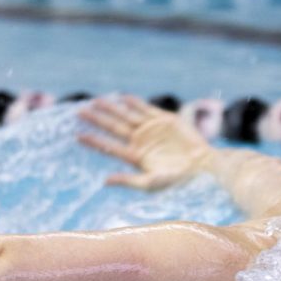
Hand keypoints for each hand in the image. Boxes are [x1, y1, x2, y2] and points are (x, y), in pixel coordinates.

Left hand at [78, 96, 213, 190]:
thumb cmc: (178, 179)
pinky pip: (146, 109)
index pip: (110, 146)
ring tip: (96, 101)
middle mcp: (141, 142)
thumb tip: (104, 181)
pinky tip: (121, 97)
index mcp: (136, 157)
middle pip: (114, 128)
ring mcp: (151, 130)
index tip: (78, 135)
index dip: (94, 141)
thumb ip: (128, 181)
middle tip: (79, 111)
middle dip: (97, 119)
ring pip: (126, 116)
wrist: (203, 167)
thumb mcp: (150, 183)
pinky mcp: (164, 120)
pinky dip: (134, 103)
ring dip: (111, 108)